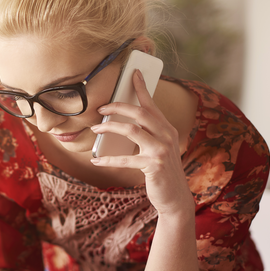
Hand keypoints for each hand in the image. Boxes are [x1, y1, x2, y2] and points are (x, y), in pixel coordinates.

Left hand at [90, 69, 193, 215]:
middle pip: (140, 113)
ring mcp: (161, 150)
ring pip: (132, 130)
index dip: (142, 87)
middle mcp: (167, 136)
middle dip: (118, 107)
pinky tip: (96, 160)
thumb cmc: (161, 171)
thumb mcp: (158, 149)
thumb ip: (146, 135)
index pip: (152, 104)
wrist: (175, 197)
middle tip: (100, 108)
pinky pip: (125, 159)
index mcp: (167, 129)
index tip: (133, 73)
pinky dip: (108, 159)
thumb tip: (119, 124)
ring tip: (95, 129)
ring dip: (110, 127)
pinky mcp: (153, 165)